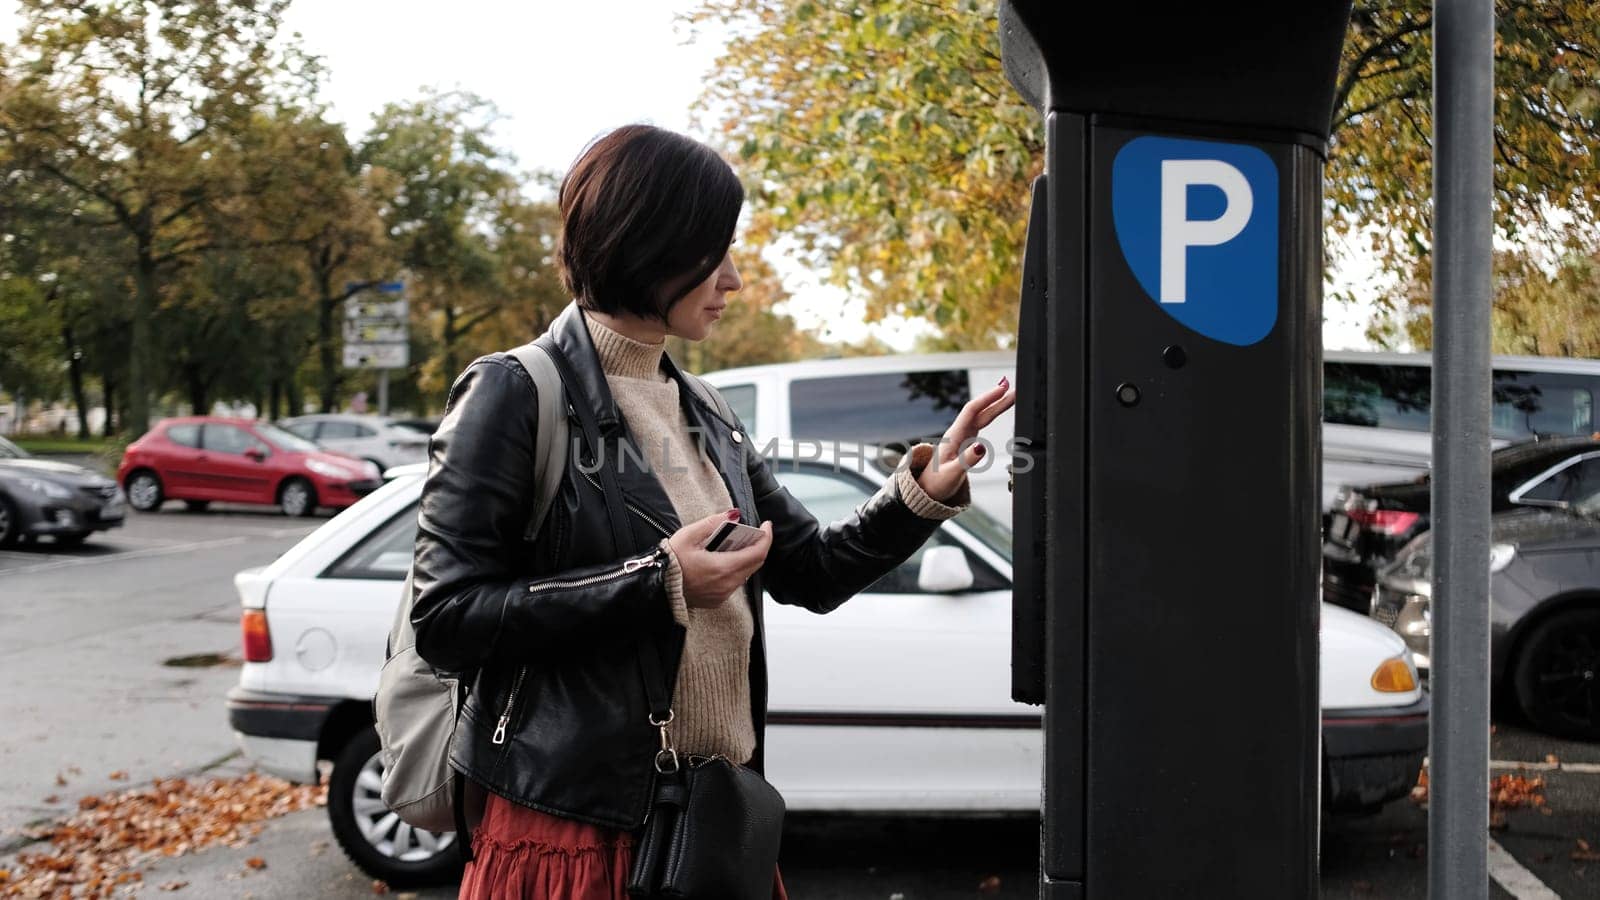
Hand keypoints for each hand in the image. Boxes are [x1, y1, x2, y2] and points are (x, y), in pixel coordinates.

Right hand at [668, 510, 772, 608]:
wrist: (656, 587)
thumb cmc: (670, 562)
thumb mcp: (689, 535)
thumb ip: (713, 523)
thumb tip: (733, 515)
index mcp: (723, 567)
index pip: (758, 552)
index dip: (766, 537)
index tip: (766, 525)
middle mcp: (727, 584)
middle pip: (755, 563)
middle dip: (758, 546)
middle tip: (751, 532)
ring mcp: (723, 594)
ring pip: (746, 574)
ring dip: (746, 558)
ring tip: (736, 544)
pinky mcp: (717, 600)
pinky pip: (735, 583)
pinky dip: (736, 569)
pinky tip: (724, 559)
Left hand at [917, 375, 1017, 501]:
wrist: (928, 489)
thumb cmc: (936, 483)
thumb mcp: (952, 474)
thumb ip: (968, 460)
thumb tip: (982, 447)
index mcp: (953, 437)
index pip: (972, 411)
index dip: (987, 398)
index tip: (1002, 389)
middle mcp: (958, 432)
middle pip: (980, 410)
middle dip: (996, 398)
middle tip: (1013, 388)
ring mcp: (962, 436)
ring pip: (982, 415)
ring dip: (996, 404)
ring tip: (1011, 394)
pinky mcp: (966, 441)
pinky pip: (981, 422)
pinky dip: (992, 413)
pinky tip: (998, 407)